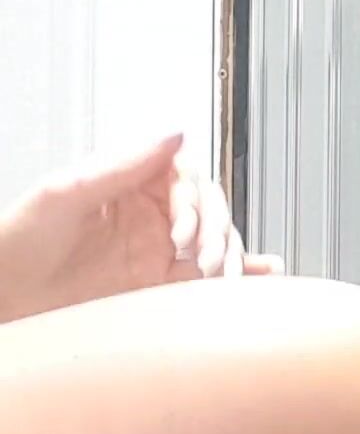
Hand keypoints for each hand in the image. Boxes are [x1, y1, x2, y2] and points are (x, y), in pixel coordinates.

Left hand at [0, 136, 282, 324]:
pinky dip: (238, 274)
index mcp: (128, 182)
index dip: (191, 202)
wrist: (2, 299)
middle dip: (215, 231)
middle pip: (208, 209)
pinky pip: (205, 278)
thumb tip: (174, 134)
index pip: (185, 178)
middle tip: (201, 258)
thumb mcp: (65, 192)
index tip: (179, 229)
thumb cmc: (16, 240)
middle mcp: (146, 213)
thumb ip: (123, 164)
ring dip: (229, 253)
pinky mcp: (156, 286)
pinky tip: (260, 276)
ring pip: (214, 242)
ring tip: (224, 274)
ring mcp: (154, 250)